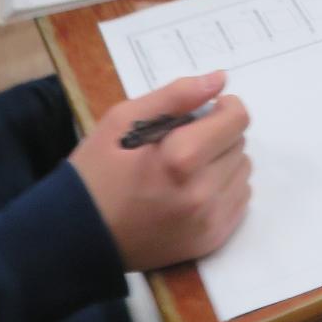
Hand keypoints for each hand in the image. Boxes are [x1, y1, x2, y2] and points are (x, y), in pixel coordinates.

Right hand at [68, 73, 251, 272]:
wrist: (79, 238)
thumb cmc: (96, 173)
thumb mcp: (122, 121)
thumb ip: (175, 96)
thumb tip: (220, 80)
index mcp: (181, 157)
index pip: (237, 119)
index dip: (223, 108)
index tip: (204, 112)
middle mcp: (203, 192)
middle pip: (240, 144)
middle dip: (218, 136)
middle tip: (183, 144)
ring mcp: (209, 221)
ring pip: (243, 173)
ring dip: (222, 163)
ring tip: (186, 170)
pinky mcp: (211, 241)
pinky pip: (240, 201)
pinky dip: (223, 190)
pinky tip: (192, 191)